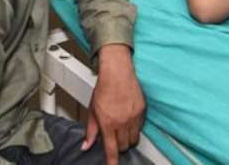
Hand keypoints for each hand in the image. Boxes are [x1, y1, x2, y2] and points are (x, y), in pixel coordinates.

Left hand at [82, 44, 145, 164]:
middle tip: (114, 138)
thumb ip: (91, 130)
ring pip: (134, 138)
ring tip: (122, 130)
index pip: (111, 149)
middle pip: (123, 146)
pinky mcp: (142, 110)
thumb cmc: (104, 89)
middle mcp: (122, 122)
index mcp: (108, 123)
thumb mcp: (92, 111)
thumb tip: (86, 145)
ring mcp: (134, 116)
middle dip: (118, 146)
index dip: (112, 161)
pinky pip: (140, 126)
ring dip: (127, 138)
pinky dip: (134, 127)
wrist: (118, 73)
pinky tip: (129, 119)